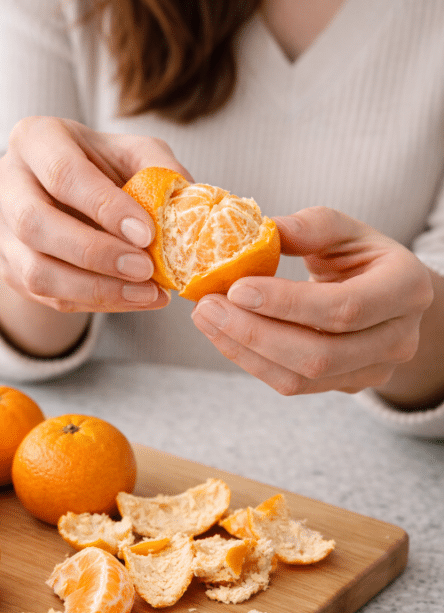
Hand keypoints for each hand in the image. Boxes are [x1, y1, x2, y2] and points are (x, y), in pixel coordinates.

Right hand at [0, 117, 190, 312]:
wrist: (70, 197)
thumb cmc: (107, 169)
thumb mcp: (137, 154)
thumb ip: (162, 170)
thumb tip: (187, 205)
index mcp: (35, 139)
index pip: (62, 174)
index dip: (104, 207)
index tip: (146, 233)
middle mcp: (5, 180)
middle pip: (35, 224)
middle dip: (95, 253)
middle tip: (145, 269)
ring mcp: (0, 228)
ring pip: (36, 271)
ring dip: (95, 289)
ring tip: (147, 293)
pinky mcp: (8, 267)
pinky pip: (47, 296)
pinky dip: (95, 303)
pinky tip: (135, 299)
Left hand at [191, 206, 433, 396]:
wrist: (388, 295)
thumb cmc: (363, 256)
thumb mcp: (346, 229)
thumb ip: (310, 227)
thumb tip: (263, 229)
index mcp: (406, 289)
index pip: (344, 308)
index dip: (287, 303)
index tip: (236, 288)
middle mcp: (398, 338)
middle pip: (320, 354)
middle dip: (255, 334)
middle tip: (206, 307)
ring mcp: (375, 369)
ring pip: (302, 378)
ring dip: (245, 351)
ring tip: (206, 319)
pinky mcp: (347, 385)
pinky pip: (294, 384)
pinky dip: (252, 361)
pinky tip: (224, 335)